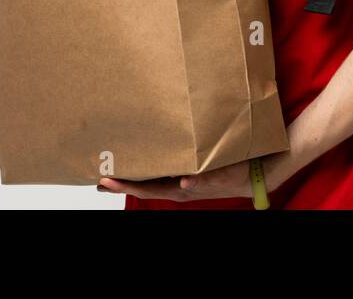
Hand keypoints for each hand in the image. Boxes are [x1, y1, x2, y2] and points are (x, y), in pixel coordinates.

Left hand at [96, 159, 254, 202]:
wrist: (254, 175)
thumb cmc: (236, 173)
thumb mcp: (222, 175)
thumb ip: (204, 178)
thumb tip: (185, 180)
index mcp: (182, 189)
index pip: (147, 189)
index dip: (125, 185)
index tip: (106, 181)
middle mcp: (177, 187)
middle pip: (143, 186)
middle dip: (120, 183)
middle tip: (98, 177)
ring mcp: (181, 181)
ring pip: (151, 179)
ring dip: (131, 175)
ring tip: (111, 169)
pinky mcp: (186, 173)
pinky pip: (162, 172)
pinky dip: (147, 169)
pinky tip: (138, 162)